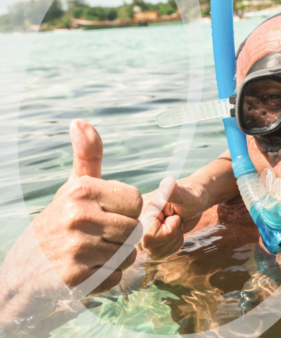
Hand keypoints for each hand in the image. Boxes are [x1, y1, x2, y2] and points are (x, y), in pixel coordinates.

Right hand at [35, 120, 142, 291]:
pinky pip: (116, 276)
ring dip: (115, 258)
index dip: (126, 211)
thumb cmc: (59, 222)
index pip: (137, 201)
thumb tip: (80, 122)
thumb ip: (87, 156)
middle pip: (135, 230)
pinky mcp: (74, 277)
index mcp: (81, 190)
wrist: (24, 270)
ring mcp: (75, 247)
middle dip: (122, 237)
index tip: (104, 214)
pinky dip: (106, 277)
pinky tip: (85, 270)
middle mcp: (78, 216)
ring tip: (91, 253)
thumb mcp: (73, 187)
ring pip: (128, 255)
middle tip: (97, 238)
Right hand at [139, 177, 208, 259]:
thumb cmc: (192, 196)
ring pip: (154, 253)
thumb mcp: (186, 195)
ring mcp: (140, 233)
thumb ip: (175, 192)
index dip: (168, 231)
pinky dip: (172, 245)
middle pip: (150, 247)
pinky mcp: (148, 241)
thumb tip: (167, 182)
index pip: (148, 237)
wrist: (194, 200)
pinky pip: (158, 254)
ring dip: (172, 241)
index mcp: (141, 210)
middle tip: (175, 220)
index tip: (173, 216)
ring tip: (175, 224)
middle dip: (171, 236)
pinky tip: (174, 231)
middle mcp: (136, 222)